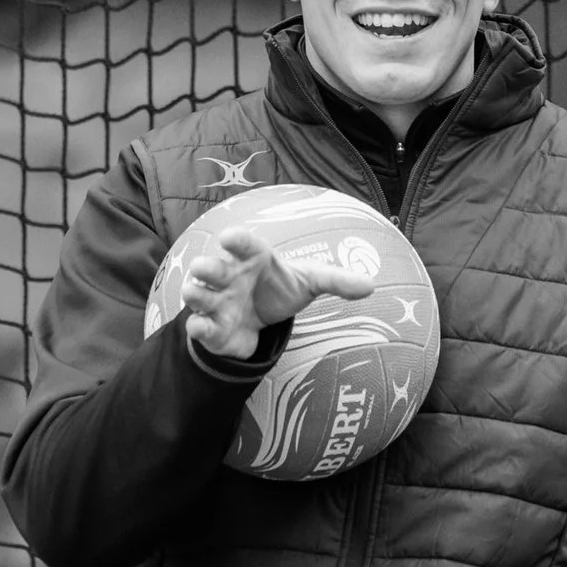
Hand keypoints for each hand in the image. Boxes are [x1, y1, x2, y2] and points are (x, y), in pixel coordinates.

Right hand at [178, 229, 378, 359]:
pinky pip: (197, 326)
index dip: (236, 240)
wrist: (259, 319)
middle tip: (204, 269)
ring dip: (195, 293)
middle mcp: (228, 276)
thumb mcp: (310, 281)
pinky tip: (202, 328)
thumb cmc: (281, 288)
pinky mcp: (211, 327)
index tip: (229, 237)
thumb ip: (336, 280)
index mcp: (252, 257)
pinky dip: (197, 327)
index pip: (243, 243)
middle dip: (205, 267)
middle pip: (210, 266)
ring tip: (198, 295)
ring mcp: (216, 301)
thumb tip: (372, 286)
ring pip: (196, 293)